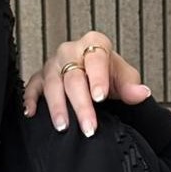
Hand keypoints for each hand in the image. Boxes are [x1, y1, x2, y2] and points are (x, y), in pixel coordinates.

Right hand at [23, 31, 151, 136]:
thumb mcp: (124, 76)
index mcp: (94, 45)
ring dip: (57, 107)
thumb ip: (131, 86)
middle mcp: (70, 51)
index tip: (100, 97)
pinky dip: (30, 99)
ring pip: (52, 84)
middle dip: (81, 105)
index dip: (97, 79)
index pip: (95, 60)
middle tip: (89, 126)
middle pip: (74, 78)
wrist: (92, 73)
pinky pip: (31, 86)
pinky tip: (31, 113)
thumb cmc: (107, 72)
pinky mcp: (40, 76)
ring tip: (63, 126)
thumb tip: (141, 93)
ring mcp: (53, 64)